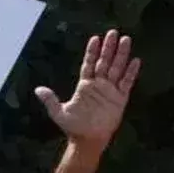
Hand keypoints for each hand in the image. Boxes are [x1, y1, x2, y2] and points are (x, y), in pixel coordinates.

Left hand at [34, 29, 139, 156]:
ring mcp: (110, 90)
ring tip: (126, 40)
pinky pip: (126, 82)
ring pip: (117, 68)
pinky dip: (130, 72)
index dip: (92, 52)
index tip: (95, 38)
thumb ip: (50, 100)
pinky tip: (135, 61)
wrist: (88, 140)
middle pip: (105, 62)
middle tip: (113, 32)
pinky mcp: (120, 98)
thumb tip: (38, 90)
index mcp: (84, 85)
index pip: (89, 64)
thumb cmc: (73, 127)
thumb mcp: (59, 113)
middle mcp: (98, 85)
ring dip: (121, 55)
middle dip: (109, 48)